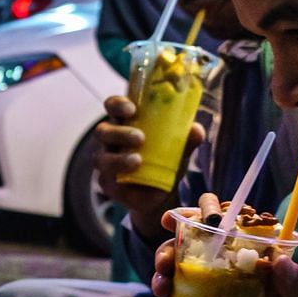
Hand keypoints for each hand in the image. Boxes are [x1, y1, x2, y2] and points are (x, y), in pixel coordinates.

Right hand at [95, 96, 202, 238]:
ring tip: (136, 161)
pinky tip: (137, 189)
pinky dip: (122, 186)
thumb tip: (196, 130)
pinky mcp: (108, 184)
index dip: (117, 105)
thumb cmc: (166, 159)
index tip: (132, 109)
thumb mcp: (178, 148)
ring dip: (118, 159)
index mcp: (124, 122)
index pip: (113, 106)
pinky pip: (108, 184)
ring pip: (102, 158)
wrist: (161, 191)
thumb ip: (186, 139)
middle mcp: (110, 140)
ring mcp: (106, 162)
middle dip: (120, 133)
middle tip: (140, 138)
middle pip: (103, 131)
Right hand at [147, 198, 297, 296]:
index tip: (174, 218)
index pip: (222, 226)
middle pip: (189, 250)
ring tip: (160, 289)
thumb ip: (296, 286)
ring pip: (177, 278)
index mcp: (252, 257)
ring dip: (160, 278)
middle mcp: (228, 273)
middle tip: (163, 264)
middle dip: (167, 251)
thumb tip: (284, 263)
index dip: (196, 217)